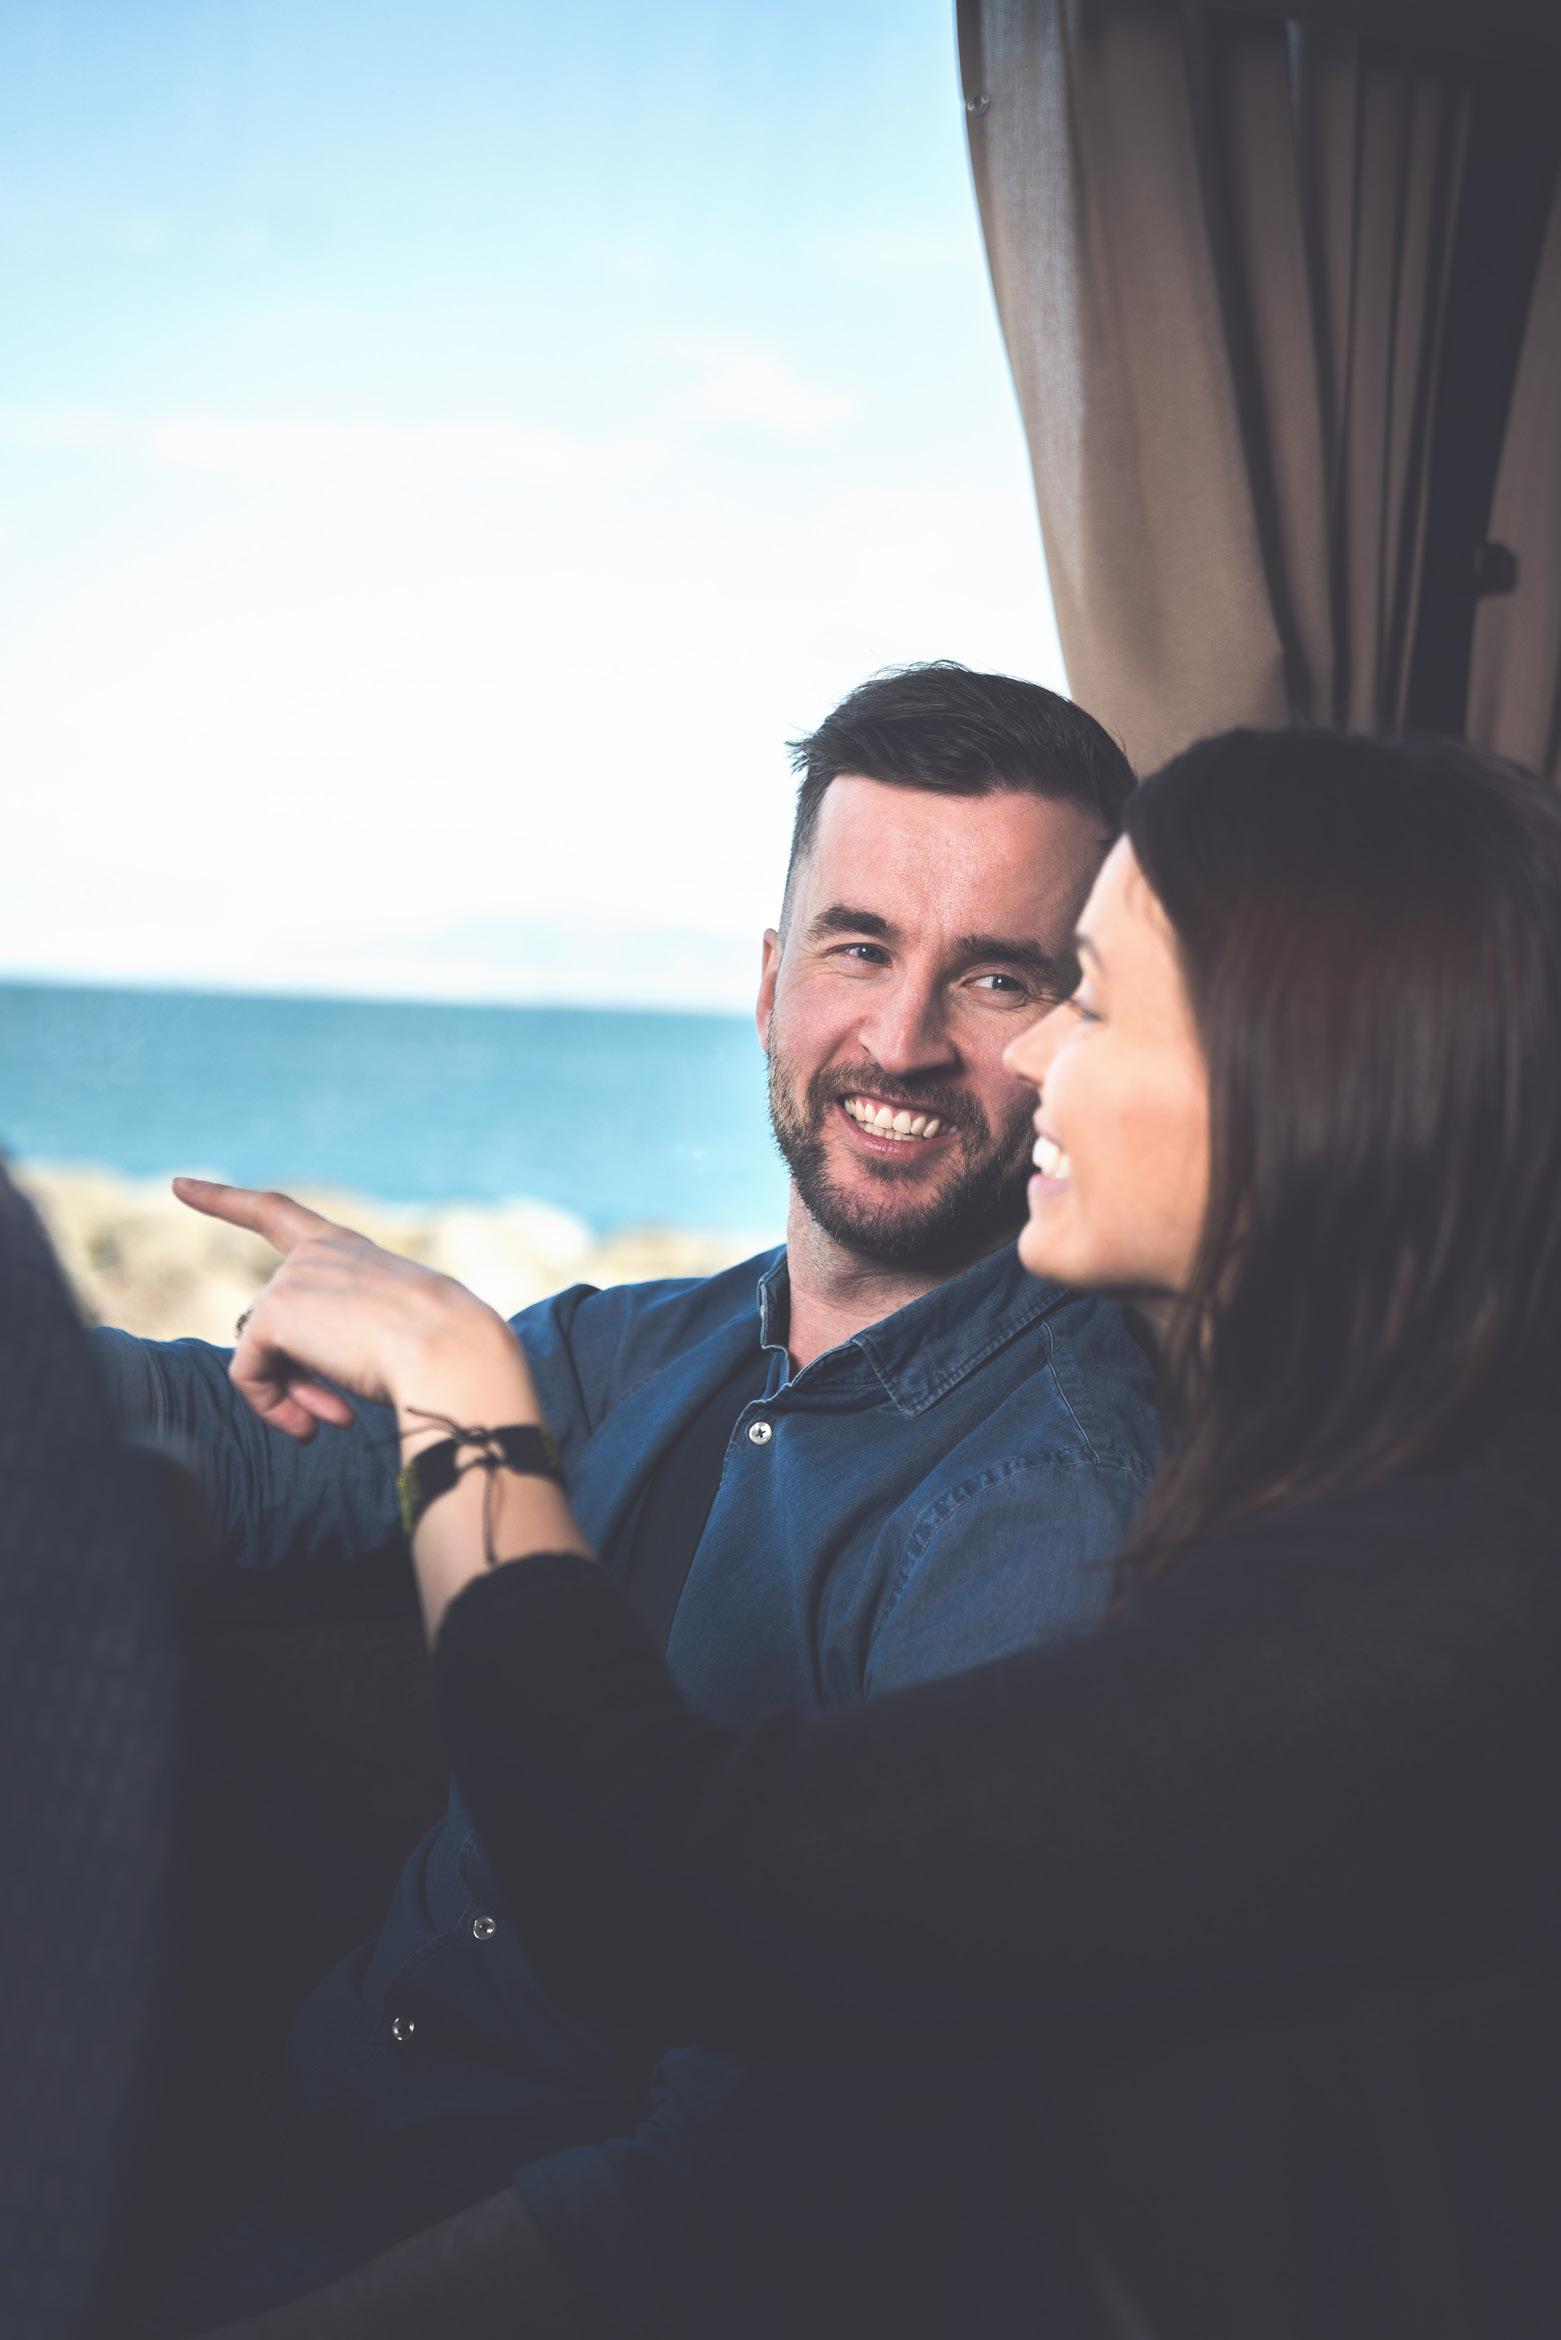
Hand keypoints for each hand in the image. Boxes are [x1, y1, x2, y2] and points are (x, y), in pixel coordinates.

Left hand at [173, 1177, 517, 1441]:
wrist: (452, 1351)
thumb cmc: (442, 1349)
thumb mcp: (395, 1326)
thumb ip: (344, 1331)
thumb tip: (291, 1368)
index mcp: (350, 1249)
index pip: (278, 1215)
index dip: (225, 1201)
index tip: (180, 1187)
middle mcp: (315, 1253)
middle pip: (274, 1325)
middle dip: (296, 1376)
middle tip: (334, 1417)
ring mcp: (291, 1278)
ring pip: (263, 1353)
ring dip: (290, 1394)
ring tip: (328, 1422)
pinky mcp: (274, 1313)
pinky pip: (248, 1373)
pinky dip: (271, 1405)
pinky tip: (311, 1424)